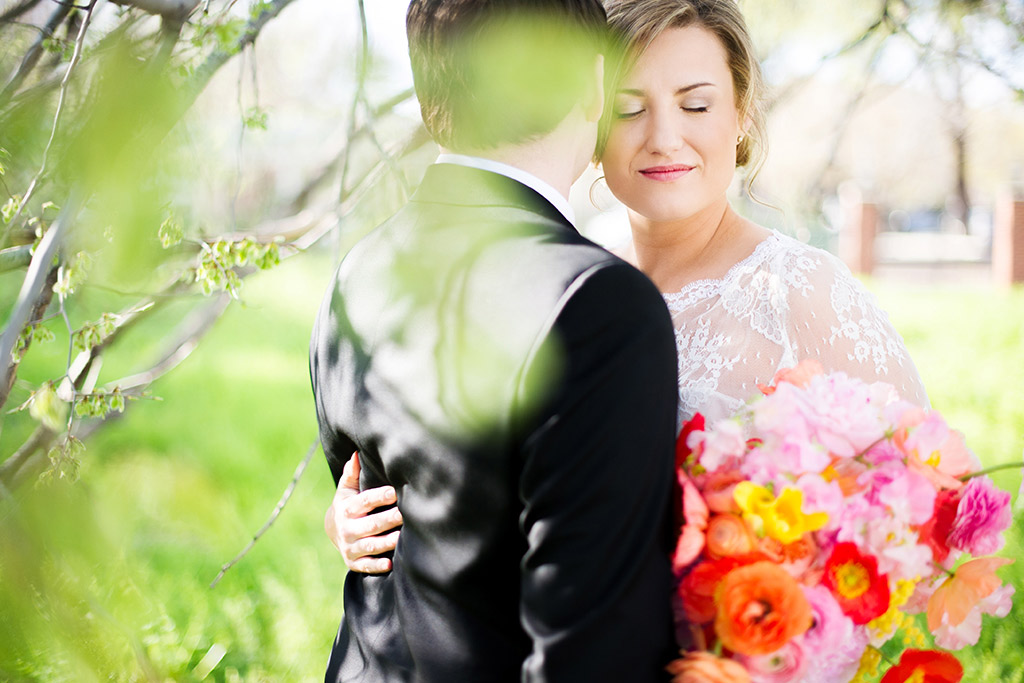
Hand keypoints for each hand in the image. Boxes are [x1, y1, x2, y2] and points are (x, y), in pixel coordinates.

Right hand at [324, 453, 402, 573]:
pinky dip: (377, 565)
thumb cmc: (348, 505)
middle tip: (405, 513)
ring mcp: (350, 547)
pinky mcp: (354, 562)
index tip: (395, 491)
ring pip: (370, 545)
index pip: (364, 502)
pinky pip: (366, 565)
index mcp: (347, 509)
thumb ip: (352, 474)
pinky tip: (390, 563)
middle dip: (388, 519)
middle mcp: (347, 529)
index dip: (379, 497)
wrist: (334, 532)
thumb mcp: (346, 490)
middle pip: (370, 524)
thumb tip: (356, 454)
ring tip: (402, 536)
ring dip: (386, 542)